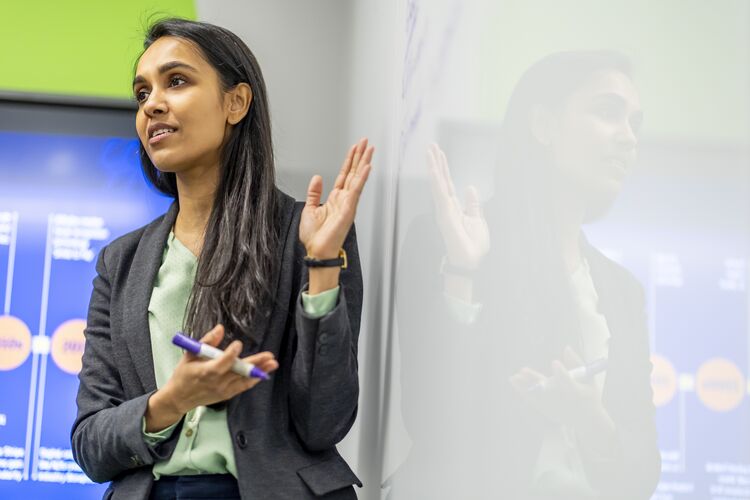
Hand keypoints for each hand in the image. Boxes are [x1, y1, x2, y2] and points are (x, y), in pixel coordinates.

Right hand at [146, 325, 278, 430]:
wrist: (180, 397)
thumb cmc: (184, 374)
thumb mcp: (190, 354)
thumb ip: (206, 341)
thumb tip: (220, 328)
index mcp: (205, 372)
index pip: (220, 364)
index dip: (230, 355)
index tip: (238, 344)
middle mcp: (216, 382)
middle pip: (238, 372)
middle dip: (254, 363)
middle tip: (269, 356)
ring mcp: (223, 390)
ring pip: (244, 380)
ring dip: (259, 371)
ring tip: (272, 363)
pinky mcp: (227, 394)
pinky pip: (243, 386)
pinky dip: (253, 379)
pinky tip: (264, 372)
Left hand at [300, 138, 373, 259]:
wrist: (317, 251)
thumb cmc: (315, 237)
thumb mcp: (310, 209)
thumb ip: (315, 193)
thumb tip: (317, 177)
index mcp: (335, 199)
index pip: (344, 175)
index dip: (349, 161)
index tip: (355, 149)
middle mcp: (344, 200)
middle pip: (354, 173)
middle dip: (360, 157)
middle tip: (366, 142)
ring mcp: (348, 204)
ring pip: (358, 179)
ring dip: (364, 163)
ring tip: (369, 149)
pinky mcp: (349, 209)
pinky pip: (356, 190)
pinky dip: (362, 178)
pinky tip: (367, 167)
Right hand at [427, 143, 489, 270]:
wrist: (471, 261)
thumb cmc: (473, 245)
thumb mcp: (478, 220)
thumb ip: (473, 204)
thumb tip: (470, 188)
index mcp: (455, 207)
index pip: (447, 183)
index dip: (444, 168)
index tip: (440, 153)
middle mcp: (447, 206)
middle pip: (440, 180)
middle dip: (436, 163)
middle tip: (431, 146)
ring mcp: (444, 210)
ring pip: (437, 184)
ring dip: (433, 167)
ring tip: (430, 151)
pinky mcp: (445, 215)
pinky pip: (440, 194)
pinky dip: (437, 181)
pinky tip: (434, 169)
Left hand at [508, 346, 604, 427]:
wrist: (587, 421)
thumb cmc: (589, 396)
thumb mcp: (589, 380)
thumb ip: (577, 363)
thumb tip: (566, 347)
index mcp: (576, 391)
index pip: (568, 381)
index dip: (561, 372)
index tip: (554, 362)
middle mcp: (563, 400)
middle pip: (547, 389)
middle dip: (535, 379)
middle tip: (523, 370)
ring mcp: (553, 406)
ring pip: (536, 395)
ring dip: (524, 386)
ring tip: (513, 377)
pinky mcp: (547, 410)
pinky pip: (532, 400)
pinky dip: (523, 392)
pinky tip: (514, 382)